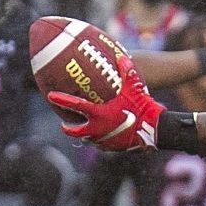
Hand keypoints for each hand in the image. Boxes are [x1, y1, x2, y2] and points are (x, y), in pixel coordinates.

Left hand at [47, 67, 163, 152]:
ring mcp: (104, 140)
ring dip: (84, 135)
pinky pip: (101, 145)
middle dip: (67, 127)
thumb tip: (122, 57)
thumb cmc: (142, 108)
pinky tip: (103, 136)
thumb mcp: (134, 88)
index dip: (61, 100)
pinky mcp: (113, 148)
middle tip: (64, 123)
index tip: (50, 96)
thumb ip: (127, 72)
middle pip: (75, 131)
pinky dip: (99, 140)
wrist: (154, 131)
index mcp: (98, 114)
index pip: (74, 106)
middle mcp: (97, 129)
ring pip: (88, 139)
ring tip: (84, 130)